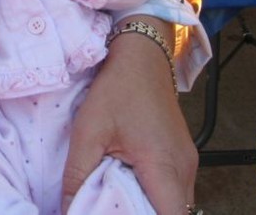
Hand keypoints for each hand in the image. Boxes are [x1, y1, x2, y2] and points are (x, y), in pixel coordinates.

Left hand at [61, 18, 195, 214]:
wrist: (142, 56)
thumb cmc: (117, 89)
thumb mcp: (88, 131)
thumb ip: (77, 175)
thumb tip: (67, 209)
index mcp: (164, 165)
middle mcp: (185, 170)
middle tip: (110, 209)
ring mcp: (189, 164)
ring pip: (176, 205)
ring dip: (151, 209)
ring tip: (117, 203)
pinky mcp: (184, 158)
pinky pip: (176, 191)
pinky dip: (156, 197)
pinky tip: (130, 189)